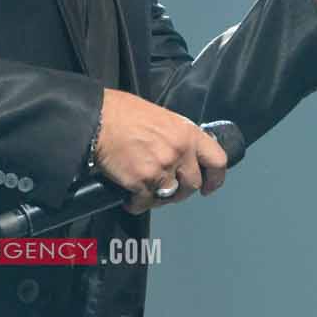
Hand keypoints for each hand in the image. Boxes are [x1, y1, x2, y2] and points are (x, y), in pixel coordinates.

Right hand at [95, 88, 227, 214]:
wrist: (98, 120)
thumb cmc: (124, 114)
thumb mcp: (163, 118)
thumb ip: (178, 138)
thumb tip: (182, 154)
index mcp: (188, 134)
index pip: (218, 161)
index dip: (215, 178)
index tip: (208, 187)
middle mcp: (180, 153)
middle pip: (192, 185)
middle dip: (181, 191)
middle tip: (167, 189)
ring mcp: (162, 169)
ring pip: (168, 197)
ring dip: (158, 198)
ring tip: (146, 191)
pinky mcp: (142, 182)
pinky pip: (144, 203)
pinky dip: (136, 203)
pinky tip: (129, 196)